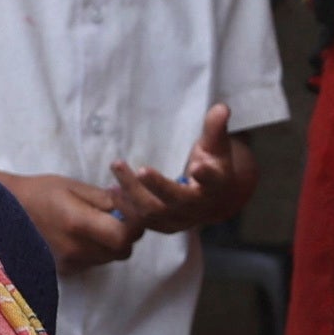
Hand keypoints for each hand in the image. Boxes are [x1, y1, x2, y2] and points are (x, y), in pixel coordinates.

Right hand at [1, 171, 141, 272]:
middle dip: (127, 235)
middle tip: (118, 215)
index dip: (133, 225)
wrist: (6, 209)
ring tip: (98, 222)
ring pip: (109, 258)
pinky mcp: (65, 270)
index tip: (129, 210)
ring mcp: (69, 263)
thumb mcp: (75, 186)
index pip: (123, 236)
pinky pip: (94, 262)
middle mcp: (75, 249)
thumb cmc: (41, 191)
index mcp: (78, 223)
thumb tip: (132, 205)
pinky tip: (83, 234)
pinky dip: (97, 250)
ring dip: (112, 242)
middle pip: (122, 252)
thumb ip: (106, 199)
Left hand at [106, 105, 247, 240]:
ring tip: (118, 170)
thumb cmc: (211, 164)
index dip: (206, 175)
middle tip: (139, 169)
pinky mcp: (163, 227)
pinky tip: (112, 191)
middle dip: (157, 186)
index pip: (214, 180)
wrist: (209, 198)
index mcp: (216, 185)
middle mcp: (199, 207)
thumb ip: (215, 128)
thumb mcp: (216, 145)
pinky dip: (125, 209)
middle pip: (177, 201)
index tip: (197, 167)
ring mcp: (180, 220)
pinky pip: (141, 222)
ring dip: (133, 194)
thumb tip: (221, 108)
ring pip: (154, 212)